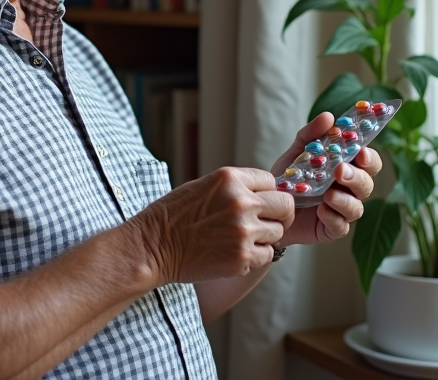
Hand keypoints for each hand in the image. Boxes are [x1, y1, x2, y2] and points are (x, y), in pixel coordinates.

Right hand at [128, 167, 294, 285]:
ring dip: (264, 237)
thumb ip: (236, 188)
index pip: (271, 181)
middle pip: (285, 206)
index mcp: (229, 179)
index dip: (267, 193)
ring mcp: (243, 231)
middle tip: (265, 222)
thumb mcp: (204, 186)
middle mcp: (240, 202)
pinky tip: (234, 253)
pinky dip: (255, 256)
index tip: (260, 203)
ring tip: (239, 239)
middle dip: (278, 215)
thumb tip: (266, 195)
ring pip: (278, 232)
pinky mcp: (242, 258)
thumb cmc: (174, 216)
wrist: (152, 246)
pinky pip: (267, 255)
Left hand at [270, 113, 381, 245]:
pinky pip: (341, 226)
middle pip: (367, 183)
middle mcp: (348, 189)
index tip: (361, 151)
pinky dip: (333, 217)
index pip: (368, 161)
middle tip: (341, 170)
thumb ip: (311, 135)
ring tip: (329, 194)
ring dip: (345, 199)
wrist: (269, 206)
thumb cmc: (289, 179)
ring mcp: (342, 210)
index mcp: (346, 167)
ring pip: (357, 206)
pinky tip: (321, 210)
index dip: (369, 157)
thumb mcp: (297, 153)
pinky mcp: (332, 228)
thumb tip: (329, 116)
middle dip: (358, 176)